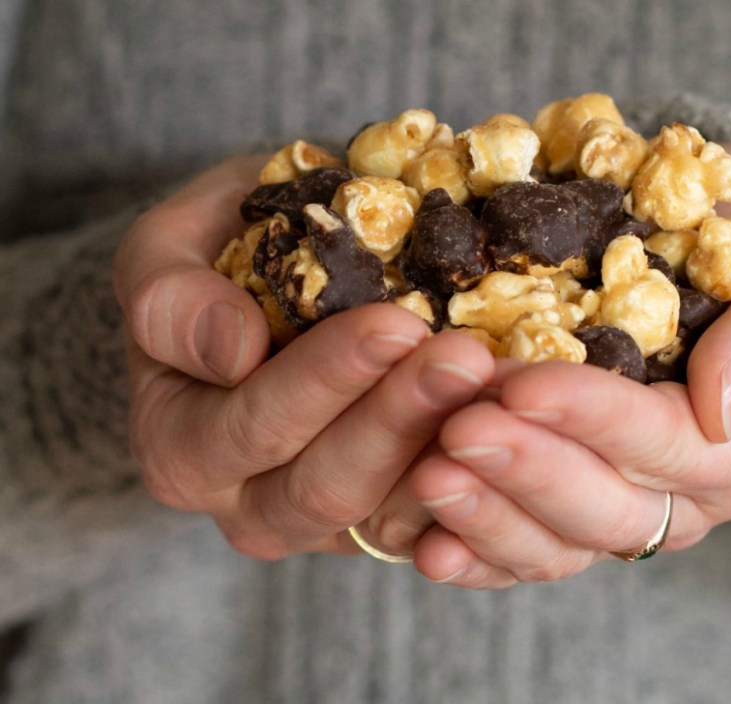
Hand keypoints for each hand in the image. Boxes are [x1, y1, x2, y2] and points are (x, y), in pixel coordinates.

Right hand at [113, 157, 493, 558]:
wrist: (269, 288)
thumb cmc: (219, 261)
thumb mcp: (167, 253)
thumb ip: (170, 299)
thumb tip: (232, 350)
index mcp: (182, 446)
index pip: (254, 426)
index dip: (326, 380)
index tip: (395, 323)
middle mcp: (247, 503)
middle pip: (327, 485)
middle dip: (400, 417)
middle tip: (468, 355)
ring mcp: (322, 522)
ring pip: (389, 513)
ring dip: (447, 448)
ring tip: (499, 383)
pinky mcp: (384, 523)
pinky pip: (433, 524)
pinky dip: (476, 482)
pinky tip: (518, 428)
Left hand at [381, 144, 730, 586]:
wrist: (716, 243)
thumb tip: (722, 407)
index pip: (666, 444)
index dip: (594, 419)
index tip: (522, 384)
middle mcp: (691, 497)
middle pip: (608, 510)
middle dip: (529, 471)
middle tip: (456, 431)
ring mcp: (628, 509)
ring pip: (559, 544)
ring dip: (490, 517)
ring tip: (426, 478)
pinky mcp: (570, 505)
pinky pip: (523, 549)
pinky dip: (475, 549)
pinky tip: (425, 540)